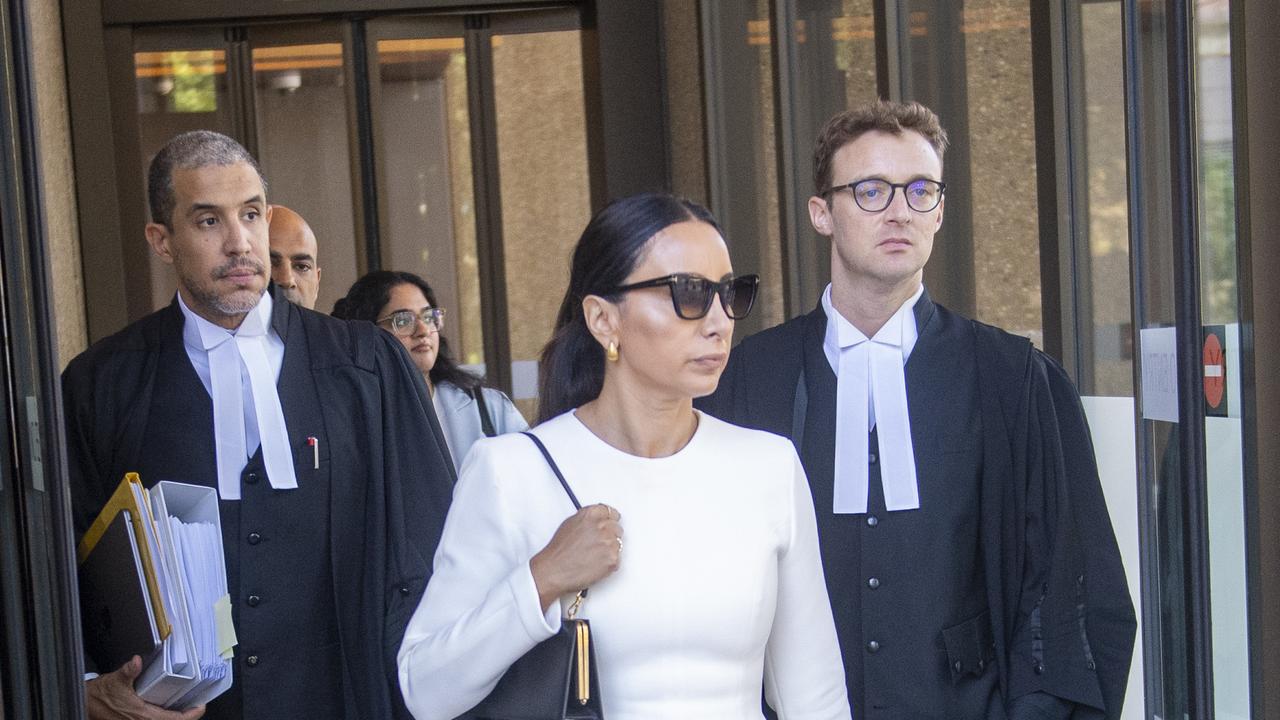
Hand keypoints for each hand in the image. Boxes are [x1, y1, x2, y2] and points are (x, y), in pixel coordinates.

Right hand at [85, 656, 205, 719]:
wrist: (85, 703)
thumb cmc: (99, 695)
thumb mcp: (115, 680)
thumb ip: (129, 671)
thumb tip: (137, 661)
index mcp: (142, 716)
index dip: (192, 715)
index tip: (201, 706)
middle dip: (187, 715)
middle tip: (196, 703)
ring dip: (176, 716)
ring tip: (186, 704)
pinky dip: (166, 715)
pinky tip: (169, 706)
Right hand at [530, 503, 622, 611]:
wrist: (554, 571)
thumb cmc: (558, 551)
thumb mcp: (569, 524)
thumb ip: (587, 519)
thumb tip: (597, 520)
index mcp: (590, 514)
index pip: (610, 512)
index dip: (610, 520)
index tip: (610, 523)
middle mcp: (602, 526)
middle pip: (617, 528)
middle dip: (610, 536)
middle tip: (597, 545)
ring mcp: (608, 543)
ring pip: (619, 544)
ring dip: (609, 550)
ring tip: (592, 556)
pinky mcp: (612, 559)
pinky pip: (617, 559)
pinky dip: (609, 563)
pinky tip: (595, 565)